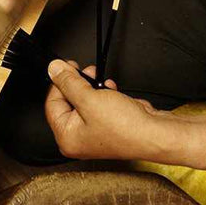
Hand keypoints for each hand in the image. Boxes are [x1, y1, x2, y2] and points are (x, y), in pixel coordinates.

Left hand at [45, 60, 171, 160]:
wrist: (153, 133)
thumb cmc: (124, 127)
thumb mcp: (90, 99)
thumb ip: (69, 83)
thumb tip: (54, 70)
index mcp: (67, 137)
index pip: (52, 104)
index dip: (58, 82)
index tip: (65, 66)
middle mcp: (78, 138)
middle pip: (68, 102)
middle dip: (77, 83)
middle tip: (84, 70)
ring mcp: (94, 132)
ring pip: (85, 101)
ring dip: (92, 87)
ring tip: (99, 79)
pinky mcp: (108, 125)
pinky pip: (99, 105)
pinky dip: (103, 94)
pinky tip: (110, 89)